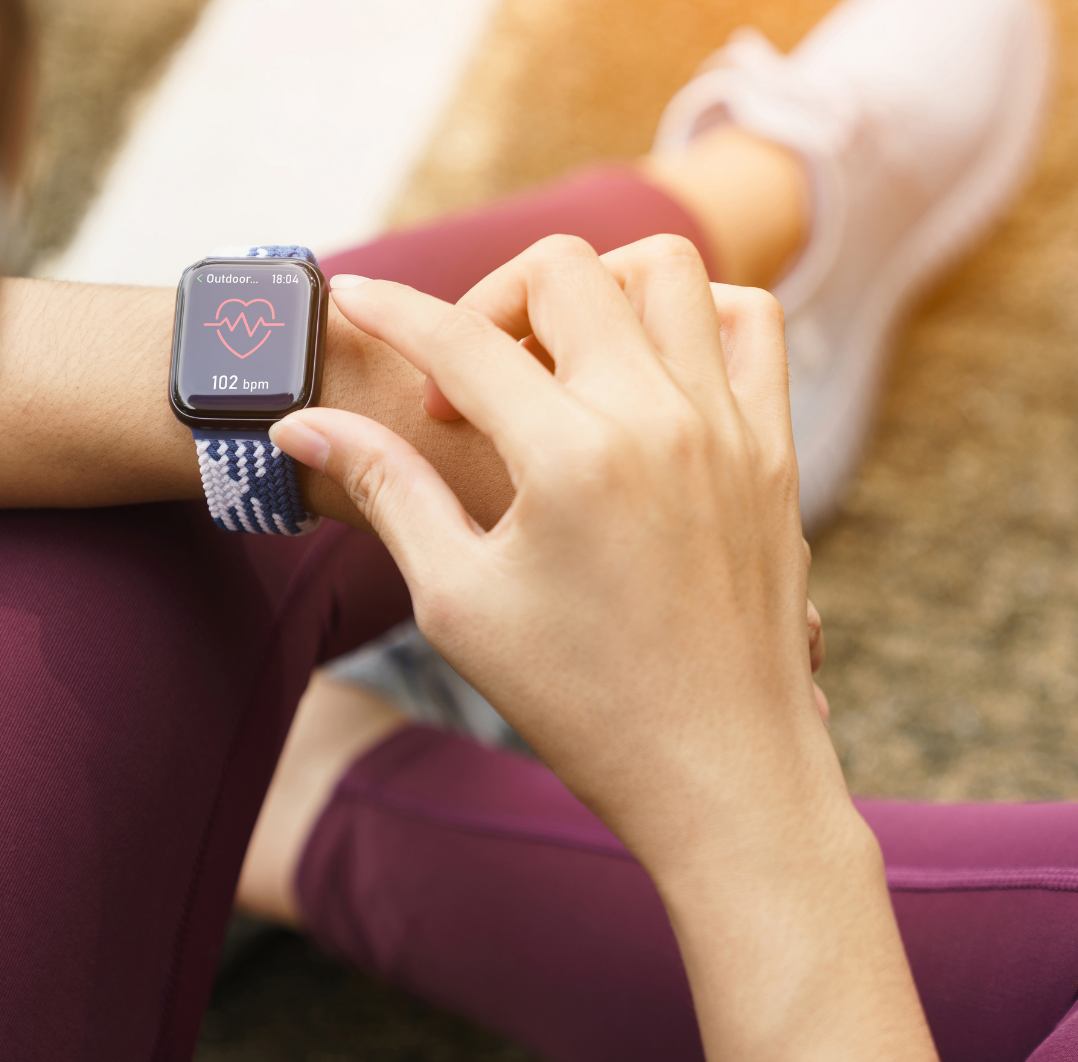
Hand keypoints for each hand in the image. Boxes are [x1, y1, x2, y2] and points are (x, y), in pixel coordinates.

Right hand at [273, 235, 825, 860]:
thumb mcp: (459, 601)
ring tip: (553, 363)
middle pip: (561, 270)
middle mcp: (660, 417)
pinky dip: (694, 314)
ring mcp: (730, 425)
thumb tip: (303, 424)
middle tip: (462, 389)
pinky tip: (645, 374)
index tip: (347, 295)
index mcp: (572, 458)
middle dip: (487, 300)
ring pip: (667, 269)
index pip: (460, 340)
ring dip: (594, 289)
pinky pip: (751, 322)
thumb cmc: (579, 704)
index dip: (388, 311)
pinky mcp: (774, 448)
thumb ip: (386, 490)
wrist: (722, 776)